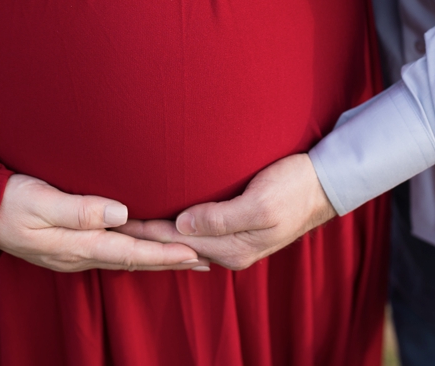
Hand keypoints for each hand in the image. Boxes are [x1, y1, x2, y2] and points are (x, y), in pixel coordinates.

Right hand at [0, 174, 209, 271]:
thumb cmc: (7, 200)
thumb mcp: (40, 199)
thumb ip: (80, 208)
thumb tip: (121, 212)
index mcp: (76, 244)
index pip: (130, 252)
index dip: (164, 253)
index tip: (194, 254)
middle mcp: (80, 253)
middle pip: (134, 259)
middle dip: (170, 260)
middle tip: (208, 260)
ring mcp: (74, 251)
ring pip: (126, 256)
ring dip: (157, 257)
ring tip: (188, 257)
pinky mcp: (70, 244)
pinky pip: (112, 251)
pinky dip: (138, 250)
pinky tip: (147, 246)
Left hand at [118, 154, 336, 270]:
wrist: (326, 183)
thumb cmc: (295, 187)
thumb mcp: (260, 202)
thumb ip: (221, 217)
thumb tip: (183, 225)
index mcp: (233, 249)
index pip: (175, 239)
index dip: (144, 229)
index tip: (115, 220)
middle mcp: (230, 251)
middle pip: (175, 243)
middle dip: (143, 234)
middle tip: (108, 222)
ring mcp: (234, 242)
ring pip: (184, 238)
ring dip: (157, 230)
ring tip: (127, 222)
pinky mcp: (237, 228)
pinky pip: (197, 230)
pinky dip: (175, 225)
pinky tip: (163, 219)